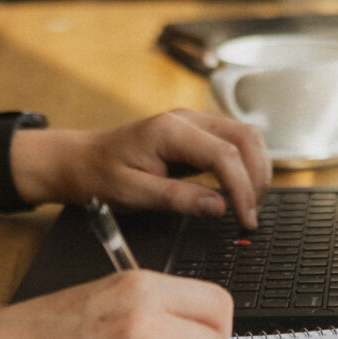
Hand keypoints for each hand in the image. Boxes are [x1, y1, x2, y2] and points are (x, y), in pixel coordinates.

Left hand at [17, 110, 270, 226]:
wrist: (79, 161)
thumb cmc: (98, 175)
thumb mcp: (133, 193)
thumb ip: (178, 199)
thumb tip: (219, 207)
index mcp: (170, 131)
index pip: (225, 154)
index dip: (243, 189)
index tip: (246, 219)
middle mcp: (187, 119)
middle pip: (246, 138)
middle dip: (258, 177)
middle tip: (251, 215)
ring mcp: (193, 124)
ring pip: (245, 137)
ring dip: (255, 170)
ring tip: (249, 205)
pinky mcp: (195, 135)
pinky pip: (233, 143)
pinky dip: (244, 166)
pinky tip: (239, 192)